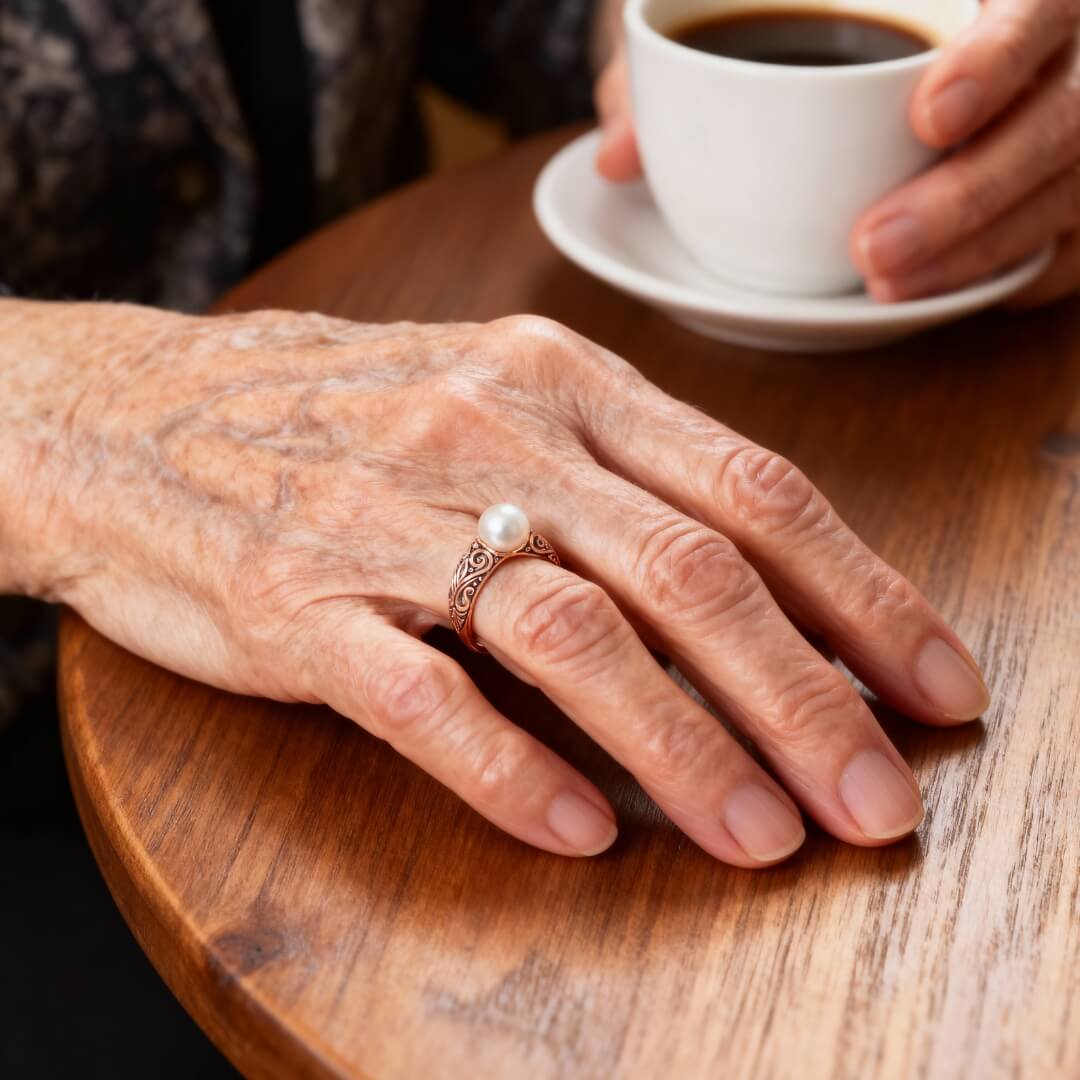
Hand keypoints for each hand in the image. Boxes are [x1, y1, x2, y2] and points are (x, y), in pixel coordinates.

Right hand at [2, 302, 989, 866]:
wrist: (134, 410)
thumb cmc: (341, 415)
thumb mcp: (497, 402)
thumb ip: (624, 481)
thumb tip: (771, 593)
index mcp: (559, 384)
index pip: (751, 490)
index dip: (861, 595)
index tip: (934, 685)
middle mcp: (490, 436)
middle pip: (689, 571)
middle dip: (803, 695)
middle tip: (873, 799)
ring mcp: (389, 516)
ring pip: (572, 633)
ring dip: (683, 744)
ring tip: (759, 835)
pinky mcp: (297, 599)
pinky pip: (422, 694)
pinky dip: (513, 769)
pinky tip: (581, 830)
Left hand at [596, 0, 1079, 307]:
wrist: (842, 65)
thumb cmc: (772, 28)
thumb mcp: (711, 29)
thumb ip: (658, 83)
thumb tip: (611, 162)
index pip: (1041, 4)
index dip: (1000, 55)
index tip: (926, 116)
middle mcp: (1049, 57)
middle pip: (1064, 119)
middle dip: (972, 193)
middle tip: (871, 253)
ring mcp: (1056, 133)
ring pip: (1068, 192)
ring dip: (981, 248)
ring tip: (886, 289)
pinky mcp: (1053, 200)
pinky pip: (1062, 248)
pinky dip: (1006, 276)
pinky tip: (930, 297)